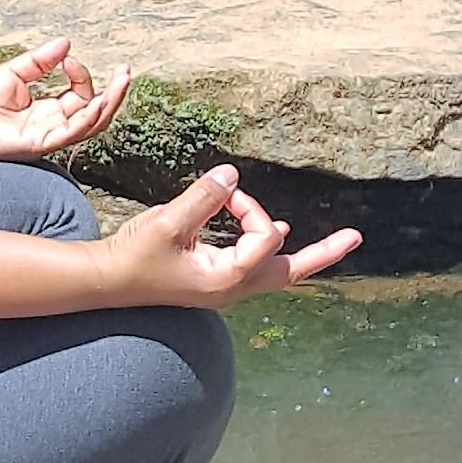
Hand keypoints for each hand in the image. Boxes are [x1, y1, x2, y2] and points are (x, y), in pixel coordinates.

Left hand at [0, 37, 135, 163]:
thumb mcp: (13, 72)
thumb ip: (40, 61)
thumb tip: (66, 44)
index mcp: (48, 109)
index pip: (81, 94)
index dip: (81, 75)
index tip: (68, 59)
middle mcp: (53, 124)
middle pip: (95, 112)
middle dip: (114, 93)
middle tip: (126, 72)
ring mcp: (49, 135)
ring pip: (91, 124)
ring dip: (109, 103)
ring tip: (121, 82)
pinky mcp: (40, 143)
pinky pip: (72, 132)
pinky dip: (87, 116)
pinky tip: (97, 99)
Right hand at [99, 164, 361, 303]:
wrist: (106, 281)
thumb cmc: (134, 256)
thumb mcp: (168, 222)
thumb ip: (204, 198)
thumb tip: (232, 174)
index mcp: (228, 279)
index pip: (266, 237)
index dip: (253, 209)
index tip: (228, 194)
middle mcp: (233, 288)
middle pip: (292, 271)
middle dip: (324, 253)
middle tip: (356, 237)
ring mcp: (224, 288)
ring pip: (276, 272)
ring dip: (301, 254)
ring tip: (335, 242)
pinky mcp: (213, 282)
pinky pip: (256, 267)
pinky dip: (270, 249)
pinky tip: (279, 233)